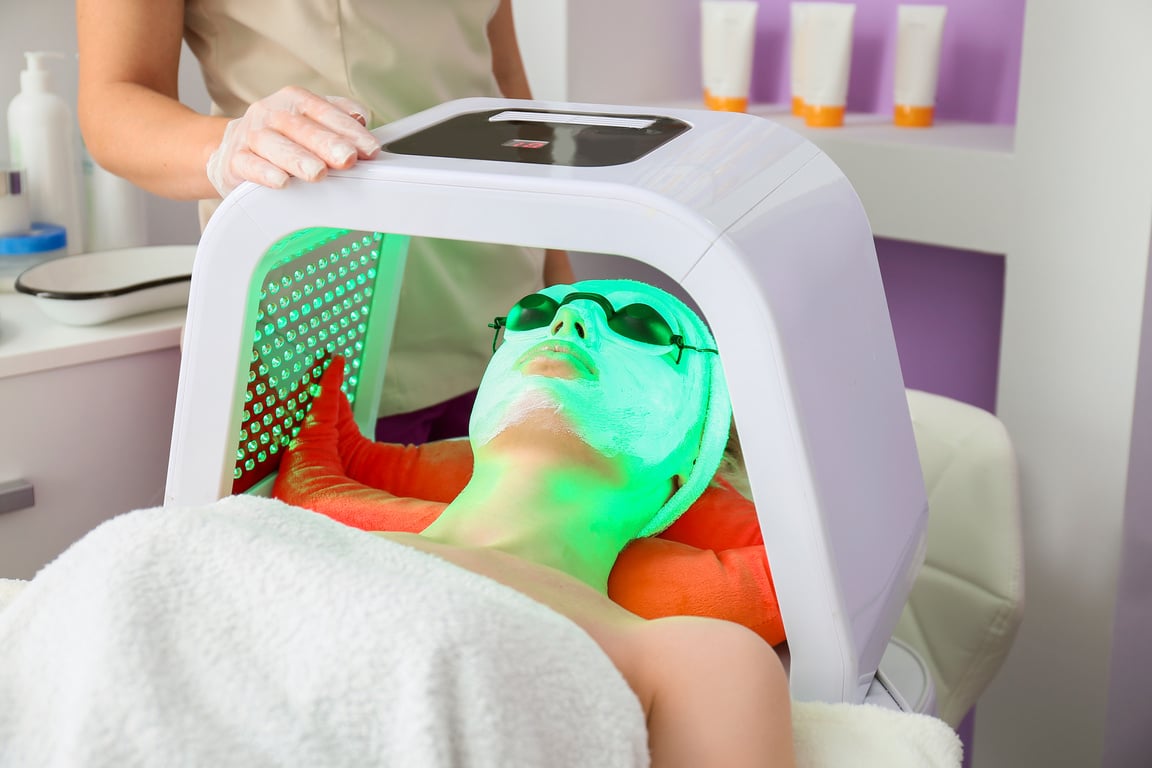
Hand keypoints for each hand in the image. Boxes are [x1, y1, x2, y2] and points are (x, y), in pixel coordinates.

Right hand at [206, 86, 381, 197]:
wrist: (231, 148)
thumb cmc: (280, 137)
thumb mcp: (309, 121)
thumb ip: (337, 117)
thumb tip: (360, 116)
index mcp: (294, 101)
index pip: (324, 111)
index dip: (348, 129)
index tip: (370, 149)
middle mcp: (270, 113)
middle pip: (300, 126)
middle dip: (327, 143)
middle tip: (347, 159)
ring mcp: (250, 135)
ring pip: (273, 144)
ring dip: (298, 159)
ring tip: (318, 173)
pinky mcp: (233, 160)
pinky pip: (248, 164)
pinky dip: (264, 173)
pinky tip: (280, 181)